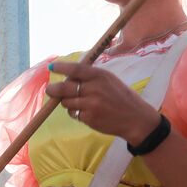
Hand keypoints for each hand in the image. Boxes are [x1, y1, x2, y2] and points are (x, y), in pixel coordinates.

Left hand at [46, 61, 161, 141]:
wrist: (135, 118)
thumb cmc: (121, 97)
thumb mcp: (109, 80)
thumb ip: (90, 78)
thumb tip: (67, 78)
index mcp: (100, 76)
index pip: (75, 69)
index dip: (61, 68)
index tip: (51, 67)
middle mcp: (94, 88)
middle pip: (64, 88)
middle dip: (53, 89)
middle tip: (50, 90)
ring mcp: (91, 104)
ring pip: (66, 102)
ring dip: (67, 102)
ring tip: (79, 103)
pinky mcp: (89, 117)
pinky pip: (73, 114)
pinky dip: (75, 113)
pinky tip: (86, 112)